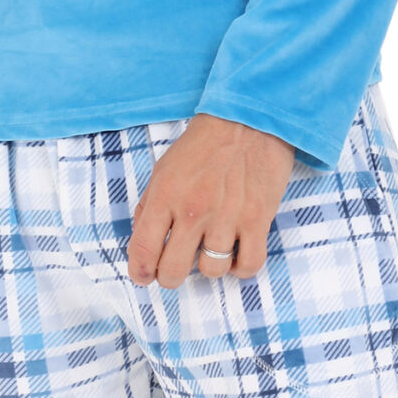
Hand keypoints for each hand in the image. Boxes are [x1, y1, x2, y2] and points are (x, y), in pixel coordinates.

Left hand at [126, 113, 294, 288]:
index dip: (140, 271)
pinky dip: (240, 268)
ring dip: (208, 267)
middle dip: (169, 277)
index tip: (144, 276)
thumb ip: (150, 206)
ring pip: (211, 271)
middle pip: (173, 270)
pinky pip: (249, 265)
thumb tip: (143, 241)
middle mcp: (194, 211)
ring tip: (210, 252)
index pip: (143, 249)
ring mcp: (227, 217)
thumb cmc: (205, 144)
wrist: (248, 119)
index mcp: (166, 195)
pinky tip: (236, 255)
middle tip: (174, 271)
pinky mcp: (258, 219)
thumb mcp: (164, 168)